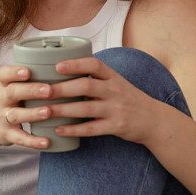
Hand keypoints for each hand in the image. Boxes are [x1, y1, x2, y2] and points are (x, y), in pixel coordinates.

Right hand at [0, 65, 54, 148]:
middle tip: (48, 90)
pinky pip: (20, 138)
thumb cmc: (9, 100)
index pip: (4, 74)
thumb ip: (32, 77)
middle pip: (13, 92)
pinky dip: (33, 141)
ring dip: (32, 114)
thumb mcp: (12, 86)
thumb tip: (66, 66)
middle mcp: (2, 99)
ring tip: (48, 112)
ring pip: (16, 115)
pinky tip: (46, 142)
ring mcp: (4, 118)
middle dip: (31, 90)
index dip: (14, 72)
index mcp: (5, 85)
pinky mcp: (7, 134)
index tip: (27, 71)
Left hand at [43, 57, 158, 144]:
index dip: (75, 64)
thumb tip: (64, 68)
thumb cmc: (128, 99)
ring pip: (86, 108)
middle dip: (62, 88)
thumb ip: (95, 77)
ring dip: (63, 110)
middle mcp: (115, 90)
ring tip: (44, 111)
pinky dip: (74, 129)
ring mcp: (116, 109)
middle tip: (42, 90)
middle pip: (86, 86)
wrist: (153, 120)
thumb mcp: (116, 82)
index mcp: (113, 77)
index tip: (57, 66)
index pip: (94, 65)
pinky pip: (92, 128)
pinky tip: (59, 130)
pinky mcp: (116, 126)